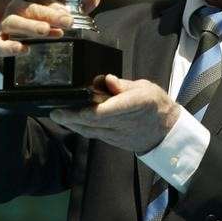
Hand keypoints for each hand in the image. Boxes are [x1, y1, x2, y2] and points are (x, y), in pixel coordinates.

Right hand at [0, 0, 100, 56]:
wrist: (18, 42)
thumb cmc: (41, 21)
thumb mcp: (59, 12)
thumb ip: (78, 5)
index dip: (54, 4)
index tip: (69, 13)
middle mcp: (14, 7)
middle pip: (30, 8)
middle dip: (49, 15)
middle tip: (67, 22)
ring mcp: (4, 25)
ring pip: (13, 22)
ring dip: (30, 27)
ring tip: (46, 31)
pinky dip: (9, 47)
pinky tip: (23, 49)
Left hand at [49, 75, 181, 153]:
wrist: (166, 131)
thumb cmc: (155, 104)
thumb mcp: (145, 87)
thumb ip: (124, 85)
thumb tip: (106, 79)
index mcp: (137, 104)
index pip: (112, 110)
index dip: (92, 111)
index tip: (77, 109)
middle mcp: (126, 121)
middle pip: (95, 122)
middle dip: (73, 118)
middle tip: (55, 111)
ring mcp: (119, 134)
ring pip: (92, 131)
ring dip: (73, 124)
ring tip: (57, 116)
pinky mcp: (114, 141)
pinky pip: (94, 135)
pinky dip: (80, 128)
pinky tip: (69, 122)